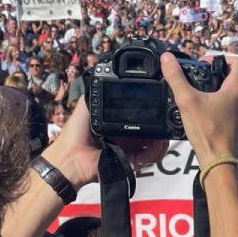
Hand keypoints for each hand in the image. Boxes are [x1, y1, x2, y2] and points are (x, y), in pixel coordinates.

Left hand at [42, 96, 166, 189]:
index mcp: (119, 123)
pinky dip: (155, 152)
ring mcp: (131, 150)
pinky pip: (148, 158)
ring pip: (154, 145)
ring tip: (163, 133)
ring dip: (161, 139)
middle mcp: (127, 136)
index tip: (159, 103)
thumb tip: (104, 73)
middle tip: (167, 118)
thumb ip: (97, 93)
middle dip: (161, 125)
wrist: (70, 158)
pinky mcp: (131, 163)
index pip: (140, 117)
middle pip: (152, 131)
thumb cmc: (75, 133)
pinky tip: (158, 144)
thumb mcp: (86, 107)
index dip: (151, 111)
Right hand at [161, 52, 237, 164]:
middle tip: (200, 75)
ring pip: (232, 94)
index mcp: (236, 89)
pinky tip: (202, 111)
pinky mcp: (235, 126)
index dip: (221, 57)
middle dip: (218, 72)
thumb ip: (176, 78)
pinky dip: (218, 104)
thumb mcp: (187, 101)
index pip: (236, 62)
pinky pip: (229, 108)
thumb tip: (167, 58)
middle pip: (235, 77)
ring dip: (218, 89)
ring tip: (199, 92)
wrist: (218, 162)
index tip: (204, 63)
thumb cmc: (207, 131)